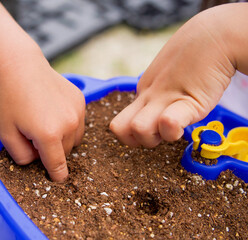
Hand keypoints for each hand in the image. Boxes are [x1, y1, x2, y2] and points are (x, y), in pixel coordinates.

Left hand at [0, 58, 84, 181]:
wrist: (22, 67)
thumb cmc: (10, 99)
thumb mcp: (6, 133)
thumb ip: (21, 156)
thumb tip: (37, 161)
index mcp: (49, 135)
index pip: (58, 165)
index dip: (57, 175)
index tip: (58, 178)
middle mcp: (68, 124)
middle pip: (65, 152)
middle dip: (52, 150)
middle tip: (34, 135)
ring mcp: (77, 111)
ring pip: (75, 138)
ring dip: (62, 139)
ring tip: (45, 123)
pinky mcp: (80, 101)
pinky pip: (79, 123)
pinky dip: (68, 124)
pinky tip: (53, 111)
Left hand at [110, 6, 236, 147]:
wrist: (214, 36)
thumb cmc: (192, 57)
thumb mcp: (165, 76)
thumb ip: (157, 94)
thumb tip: (160, 112)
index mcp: (142, 92)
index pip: (120, 124)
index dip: (133, 134)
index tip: (152, 129)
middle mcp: (148, 96)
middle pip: (121, 130)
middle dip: (137, 140)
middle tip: (159, 132)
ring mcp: (164, 99)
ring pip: (138, 130)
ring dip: (155, 137)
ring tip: (174, 127)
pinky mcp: (188, 102)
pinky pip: (169, 122)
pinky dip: (171, 130)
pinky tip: (182, 124)